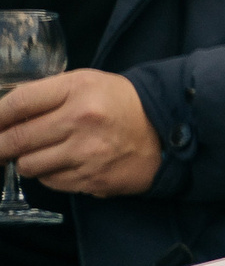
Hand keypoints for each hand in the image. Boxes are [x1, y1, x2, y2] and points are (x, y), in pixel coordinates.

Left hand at [0, 70, 161, 194]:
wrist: (168, 132)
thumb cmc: (122, 105)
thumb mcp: (87, 83)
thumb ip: (48, 94)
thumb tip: (4, 116)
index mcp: (79, 90)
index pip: (18, 103)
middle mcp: (81, 121)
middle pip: (16, 139)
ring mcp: (87, 154)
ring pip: (28, 166)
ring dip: (27, 161)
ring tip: (42, 153)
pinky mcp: (93, 179)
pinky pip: (51, 182)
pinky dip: (51, 175)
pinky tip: (66, 164)